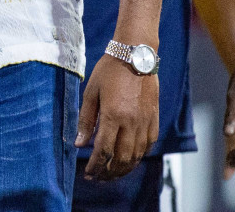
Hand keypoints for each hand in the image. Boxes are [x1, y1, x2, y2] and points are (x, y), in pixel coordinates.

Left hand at [76, 53, 158, 180]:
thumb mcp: (90, 92)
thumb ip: (86, 120)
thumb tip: (79, 143)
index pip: (103, 151)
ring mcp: (145, 123)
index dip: (95, 166)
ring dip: (123, 169)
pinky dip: (137, 157)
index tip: (88, 173)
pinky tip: (128, 160)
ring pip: (136, 156)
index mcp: (113, 116)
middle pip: (121, 159)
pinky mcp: (154, 120)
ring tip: (111, 174)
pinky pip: (148, 146)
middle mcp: (132, 123)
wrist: (136, 56)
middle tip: (97, 177)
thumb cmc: (108, 71)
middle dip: (108, 172)